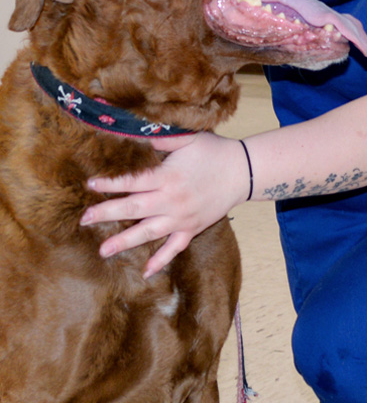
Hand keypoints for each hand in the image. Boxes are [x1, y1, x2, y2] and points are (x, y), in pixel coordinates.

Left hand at [79, 132, 248, 277]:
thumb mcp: (187, 138)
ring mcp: (182, 218)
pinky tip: (146, 271)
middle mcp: (172, 201)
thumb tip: (134, 134)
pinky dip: (161, 260)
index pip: (133, 182)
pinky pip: (174, 247)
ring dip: (125, 242)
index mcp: (168, 177)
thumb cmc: (213, 151)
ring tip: (103, 250)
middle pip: (134, 210)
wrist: (242, 171)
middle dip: (107, 214)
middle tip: (84, 220)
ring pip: (149, 233)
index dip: (110, 184)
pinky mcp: (192, 228)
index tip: (90, 185)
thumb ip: (160, 139)